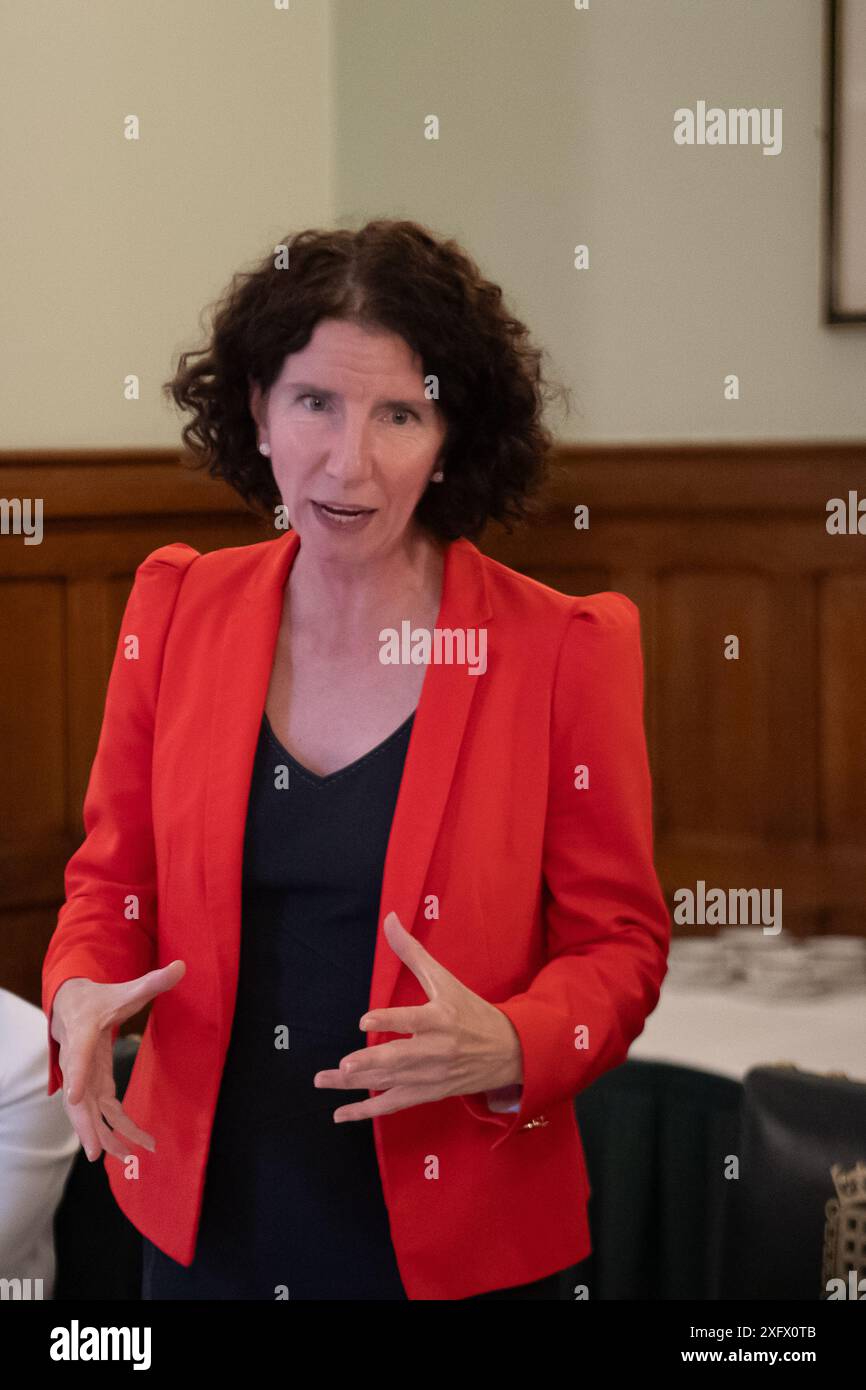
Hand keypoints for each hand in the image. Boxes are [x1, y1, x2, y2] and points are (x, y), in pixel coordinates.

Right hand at [50, 961, 185, 1162]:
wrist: (72, 1006)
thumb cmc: (98, 999)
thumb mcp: (125, 989)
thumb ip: (152, 981)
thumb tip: (182, 966)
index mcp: (84, 1033)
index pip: (79, 1055)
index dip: (78, 1075)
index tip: (75, 1096)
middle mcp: (77, 1060)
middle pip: (76, 1097)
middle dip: (85, 1124)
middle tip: (97, 1152)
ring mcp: (82, 1077)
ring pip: (87, 1111)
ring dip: (103, 1135)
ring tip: (124, 1158)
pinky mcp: (91, 1085)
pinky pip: (99, 1111)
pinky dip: (113, 1128)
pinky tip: (130, 1145)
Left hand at [313, 911, 522, 1122]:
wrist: (509, 1052)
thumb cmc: (472, 1012)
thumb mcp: (446, 980)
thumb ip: (413, 953)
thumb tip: (390, 919)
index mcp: (441, 1019)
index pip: (413, 1020)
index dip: (390, 1020)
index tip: (365, 1021)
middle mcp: (436, 1050)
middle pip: (400, 1059)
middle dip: (371, 1063)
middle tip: (346, 1064)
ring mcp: (431, 1076)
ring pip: (391, 1082)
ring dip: (357, 1085)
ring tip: (326, 1079)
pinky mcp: (428, 1093)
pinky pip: (394, 1105)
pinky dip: (367, 1111)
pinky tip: (340, 1113)